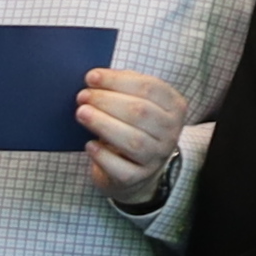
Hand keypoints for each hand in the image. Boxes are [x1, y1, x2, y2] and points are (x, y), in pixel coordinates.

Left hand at [71, 65, 185, 216]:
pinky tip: (90, 145)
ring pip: (133, 141)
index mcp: (174, 107)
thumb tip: (95, 78)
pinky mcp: (138, 177)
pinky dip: (103, 155)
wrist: (135, 168)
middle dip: (107, 101)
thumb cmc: (131, 126)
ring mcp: (156, 157)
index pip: (149, 88)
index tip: (91, 77)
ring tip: (82, 113)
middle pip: (140, 112)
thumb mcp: (134, 101)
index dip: (117, 80)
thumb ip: (121, 86)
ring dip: (103, 124)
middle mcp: (170, 133)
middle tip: (83, 96)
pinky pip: (121, 168)